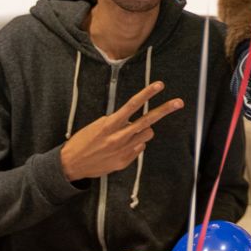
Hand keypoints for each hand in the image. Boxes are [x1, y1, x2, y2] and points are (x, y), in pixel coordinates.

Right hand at [60, 81, 182, 181]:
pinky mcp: (125, 161)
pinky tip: (121, 147)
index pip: (132, 105)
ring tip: (130, 133)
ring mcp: (124, 150)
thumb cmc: (83, 141)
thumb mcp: (98, 126)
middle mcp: (119, 137)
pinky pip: (139, 148)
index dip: (147, 94)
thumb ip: (118, 122)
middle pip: (148, 120)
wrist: (71, 164)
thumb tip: (134, 122)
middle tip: (179, 102)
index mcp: (110, 124)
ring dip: (143, 131)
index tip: (160, 85)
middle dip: (165, 110)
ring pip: (147, 134)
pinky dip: (135, 145)